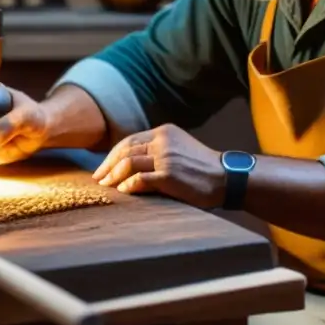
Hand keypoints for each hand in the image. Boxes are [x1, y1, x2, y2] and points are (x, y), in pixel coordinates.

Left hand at [92, 124, 224, 208]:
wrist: (226, 178)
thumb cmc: (202, 167)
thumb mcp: (179, 148)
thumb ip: (158, 149)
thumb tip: (131, 163)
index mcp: (164, 131)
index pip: (130, 140)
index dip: (113, 154)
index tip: (104, 167)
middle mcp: (163, 140)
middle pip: (125, 150)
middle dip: (108, 165)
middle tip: (98, 178)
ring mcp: (165, 157)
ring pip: (128, 164)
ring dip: (113, 176)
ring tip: (107, 186)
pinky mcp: (168, 175)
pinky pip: (139, 180)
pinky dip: (127, 186)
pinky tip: (122, 192)